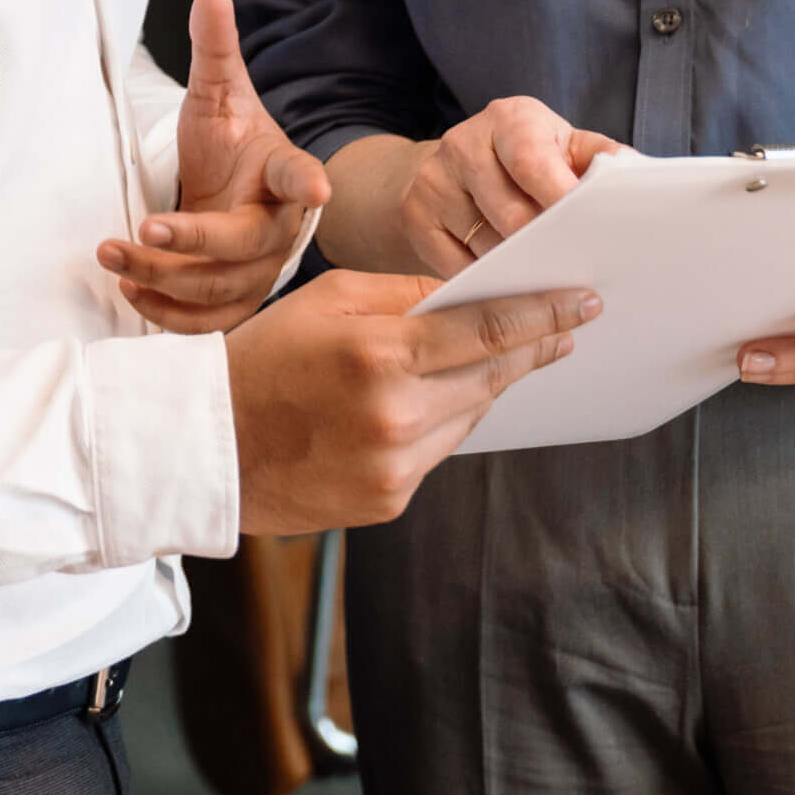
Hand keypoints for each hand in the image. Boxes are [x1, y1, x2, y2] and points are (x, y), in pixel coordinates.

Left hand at [96, 0, 330, 333]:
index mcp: (283, 171)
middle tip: (143, 228)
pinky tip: (131, 287)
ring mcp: (261, 270)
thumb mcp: (219, 92)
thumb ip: (216, 48)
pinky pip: (209, 323)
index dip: (310, 181)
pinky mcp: (236, 299)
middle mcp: (279, 226)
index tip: (318, 187)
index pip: (299, 175)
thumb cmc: (230, 142)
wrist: (235, 191)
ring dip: (164, 277)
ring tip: (113, 253)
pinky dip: (169, 314)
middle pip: (245, 245)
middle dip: (193, 241)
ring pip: (219, 288)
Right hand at [226, 268, 598, 533]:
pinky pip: (439, 450)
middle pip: (492, 375)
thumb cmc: (266, 356)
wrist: (211, 445)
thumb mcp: (331, 297)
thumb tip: (468, 297)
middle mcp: (396, 415)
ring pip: (470, 414)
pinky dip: (444, 420)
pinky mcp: (391, 499)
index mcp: (380, 354)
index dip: (543, 316)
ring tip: (503, 356)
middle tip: (568, 326)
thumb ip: (405, 295)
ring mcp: (396, 466)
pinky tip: (432, 400)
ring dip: (489, 383)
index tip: (583, 302)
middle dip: (535, 348)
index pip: (487, 331)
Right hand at [398, 96, 620, 277]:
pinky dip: (485, 285)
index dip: (558, 197)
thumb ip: (598, 157)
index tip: (587, 230)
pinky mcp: (414, 215)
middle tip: (577, 275)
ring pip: (485, 247)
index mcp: (509, 119)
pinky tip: (508, 290)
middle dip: (546, 248)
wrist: (457, 161)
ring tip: (550, 287)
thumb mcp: (563, 144)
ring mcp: (433, 181)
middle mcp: (464, 144)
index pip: (531, 160)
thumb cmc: (527, 156)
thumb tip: (634, 175)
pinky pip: (455, 267)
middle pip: (508, 213)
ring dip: (520, 272)